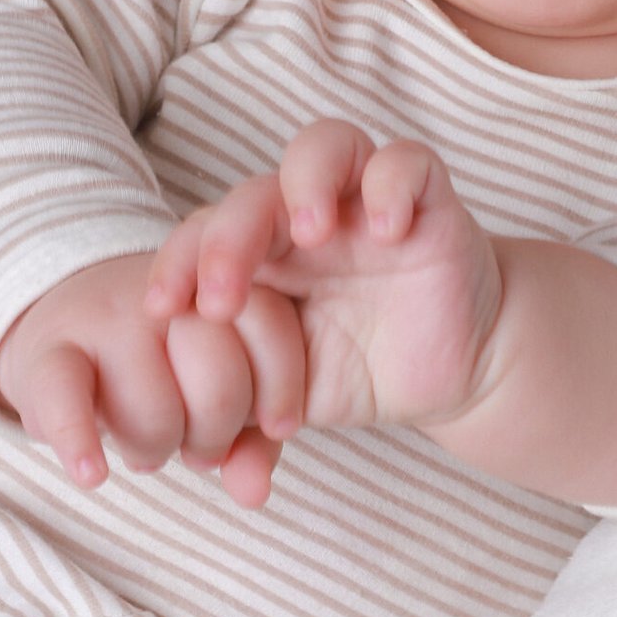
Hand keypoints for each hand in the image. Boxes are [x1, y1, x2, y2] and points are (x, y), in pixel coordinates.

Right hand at [0, 250, 301, 508]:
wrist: (63, 332)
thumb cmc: (162, 370)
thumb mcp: (219, 389)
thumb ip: (255, 436)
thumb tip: (253, 493)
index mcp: (215, 288)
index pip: (269, 323)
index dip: (282, 388)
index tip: (275, 424)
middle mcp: (160, 296)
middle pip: (218, 382)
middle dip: (215, 434)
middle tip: (197, 441)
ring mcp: (100, 320)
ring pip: (152, 412)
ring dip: (154, 449)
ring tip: (146, 444)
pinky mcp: (44, 355)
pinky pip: (66, 401)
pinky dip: (80, 443)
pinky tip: (92, 473)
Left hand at [144, 120, 504, 439]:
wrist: (455, 369)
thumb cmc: (360, 371)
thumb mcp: (295, 402)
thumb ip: (249, 429)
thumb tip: (209, 471)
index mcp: (260, 257)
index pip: (202, 235)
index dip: (175, 264)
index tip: (162, 312)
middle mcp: (305, 219)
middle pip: (250, 193)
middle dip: (225, 239)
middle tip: (222, 297)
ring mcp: (364, 201)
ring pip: (324, 145)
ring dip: (304, 182)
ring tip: (309, 232)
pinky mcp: (428, 200)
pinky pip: (409, 162)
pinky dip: (392, 184)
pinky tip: (387, 231)